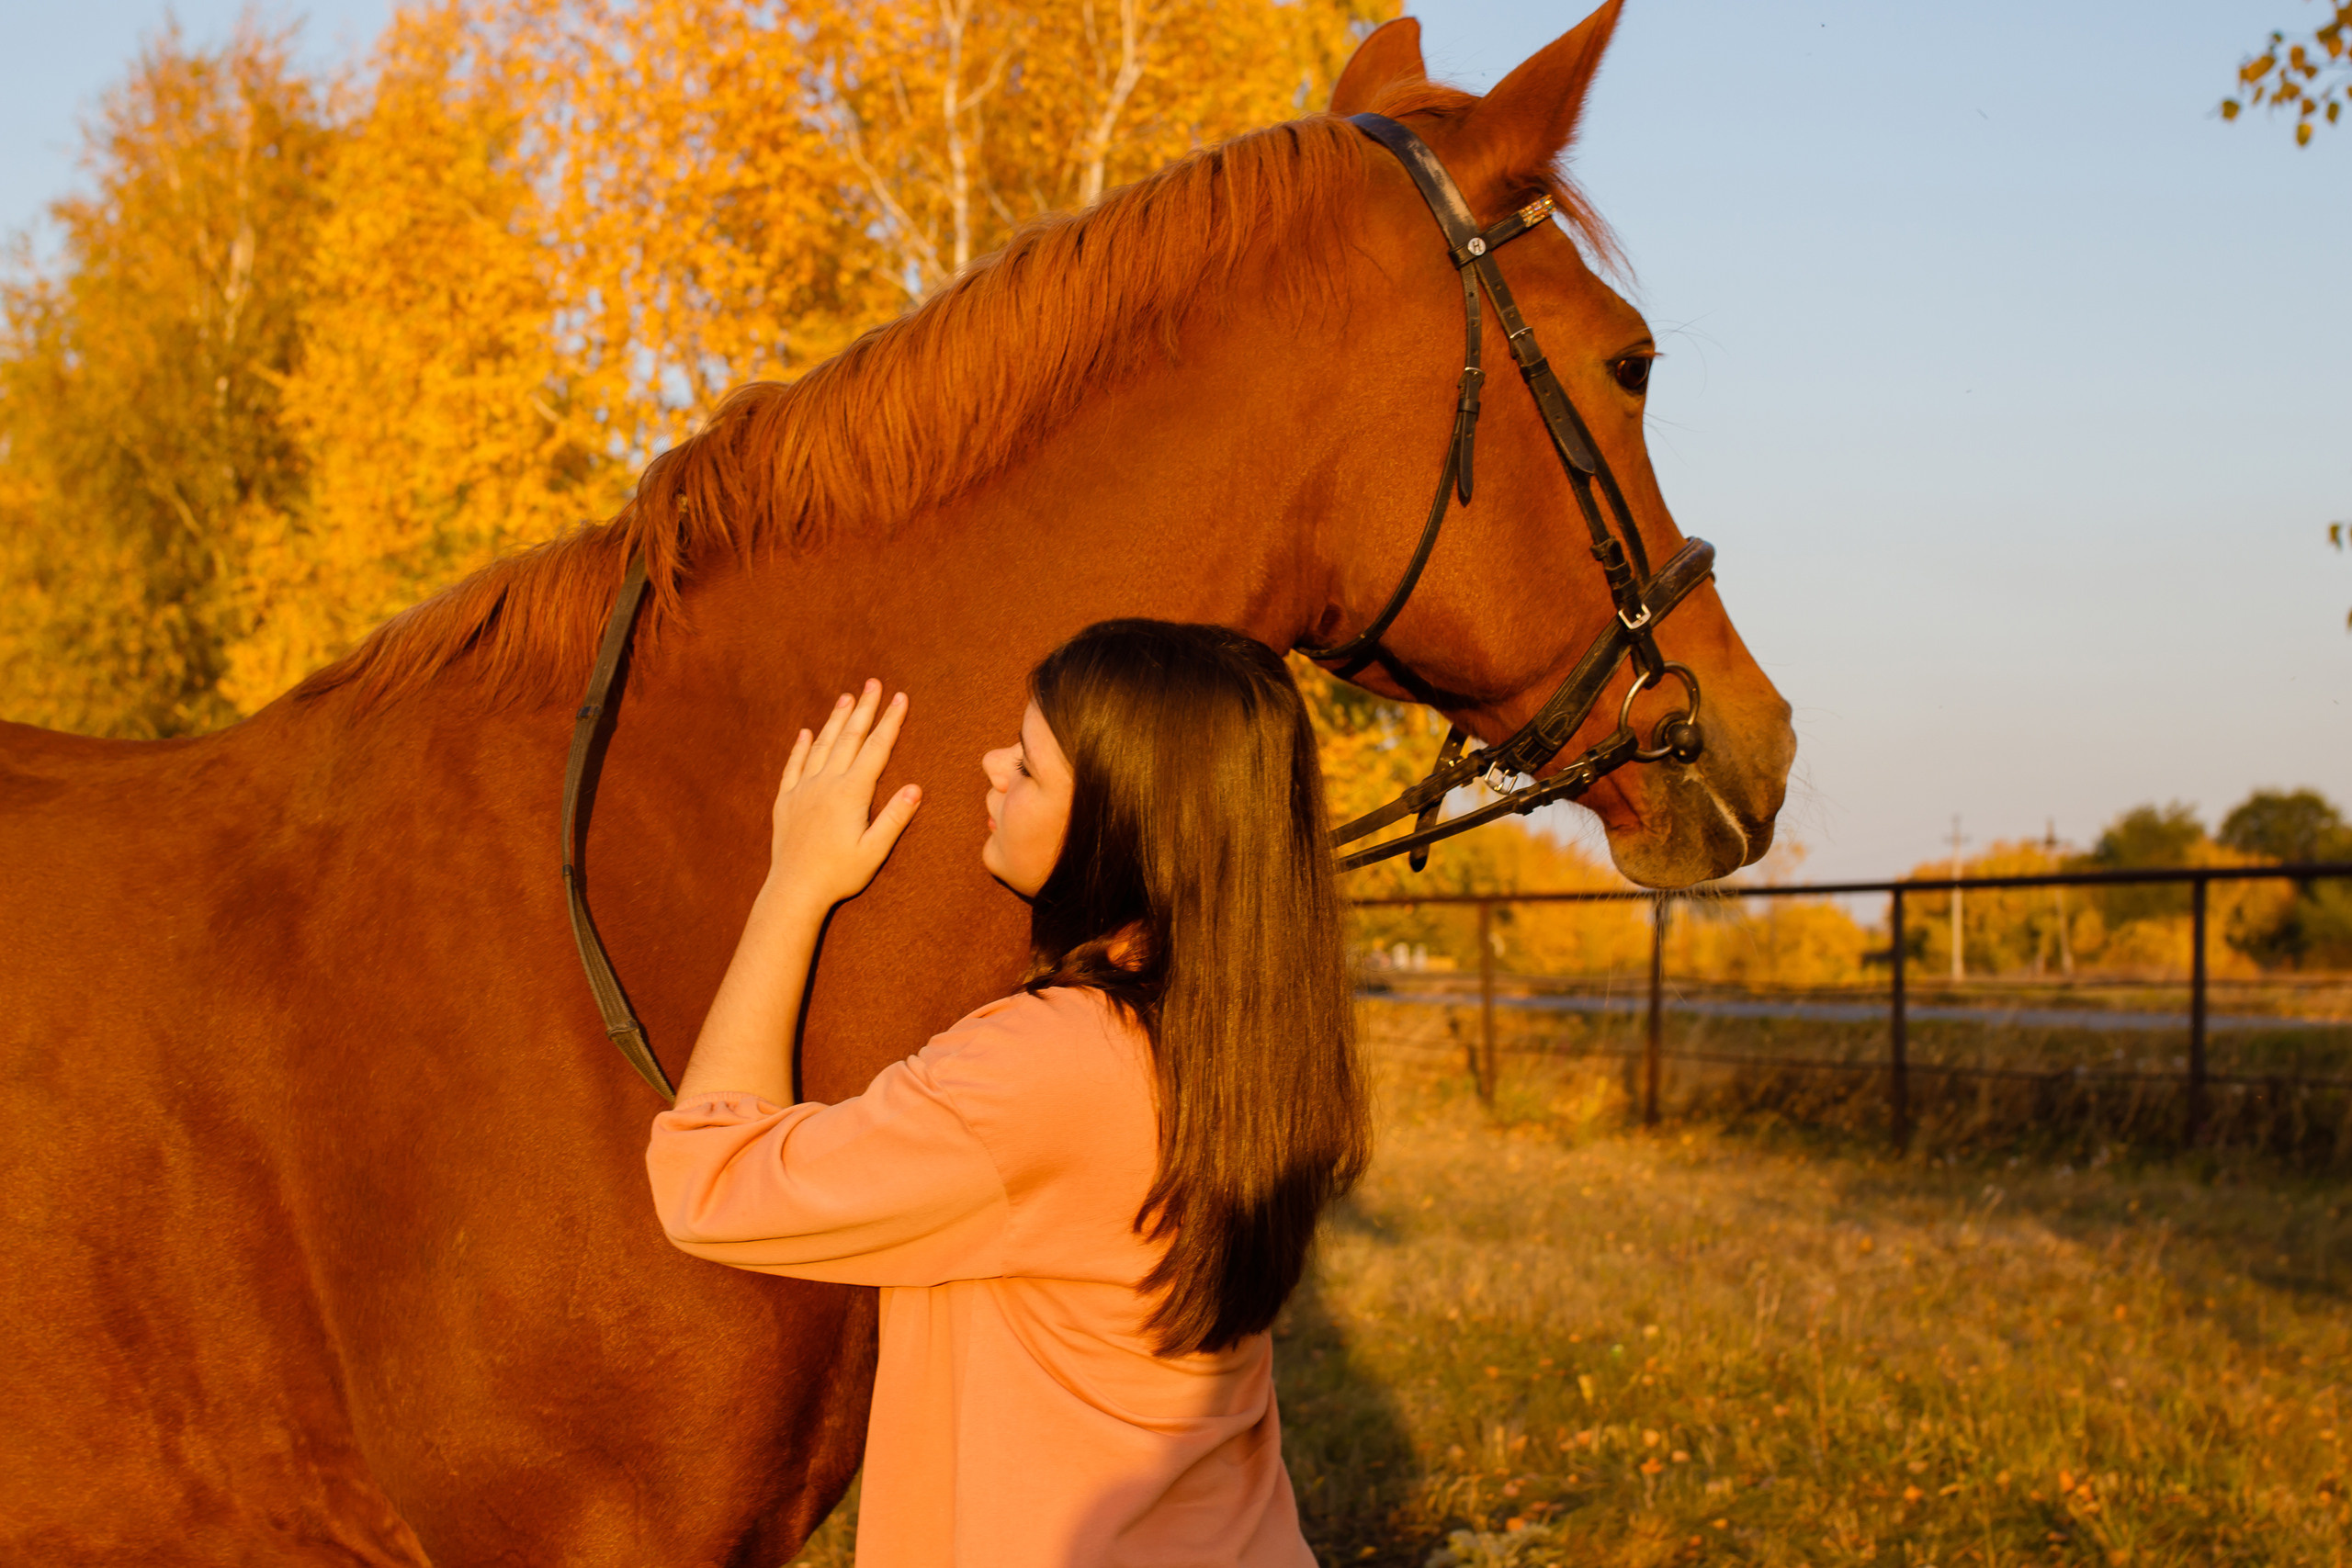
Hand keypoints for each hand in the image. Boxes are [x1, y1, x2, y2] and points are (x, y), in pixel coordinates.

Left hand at [762, 680, 920, 915]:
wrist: (794, 889)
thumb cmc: (839, 874)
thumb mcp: (874, 850)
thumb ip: (894, 818)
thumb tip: (915, 788)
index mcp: (851, 793)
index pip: (875, 748)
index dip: (890, 721)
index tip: (900, 698)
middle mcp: (825, 783)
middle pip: (848, 738)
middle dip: (864, 709)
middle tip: (873, 683)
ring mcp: (803, 790)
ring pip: (821, 745)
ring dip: (835, 719)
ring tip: (846, 698)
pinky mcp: (786, 801)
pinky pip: (793, 766)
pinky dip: (800, 747)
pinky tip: (805, 733)